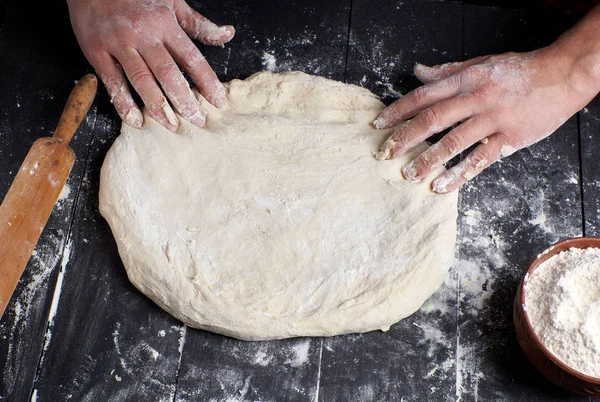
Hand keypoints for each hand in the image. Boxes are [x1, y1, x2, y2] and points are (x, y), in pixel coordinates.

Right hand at [67, 0, 234, 130]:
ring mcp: (119, 44)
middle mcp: (143, 35)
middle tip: (198, 120)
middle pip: (168, 74)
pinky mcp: (97, 52)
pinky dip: (123, 103)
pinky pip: (112, 81)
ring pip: (142, 80)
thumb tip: (227, 34)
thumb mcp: (172, 2)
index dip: (207, 82)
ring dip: (158, 107)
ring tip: (172, 125)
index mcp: (165, 24)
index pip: (191, 58)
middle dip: (185, 101)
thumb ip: (199, 24)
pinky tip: (135, 120)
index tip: (218, 101)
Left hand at [373, 7, 599, 193]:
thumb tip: (418, 72)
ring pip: (453, 142)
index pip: (423, 96)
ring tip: (408, 174)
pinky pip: (480, 159)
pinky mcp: (509, 138)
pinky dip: (459, 174)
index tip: (378, 125)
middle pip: (432, 120)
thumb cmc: (519, 69)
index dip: (397, 111)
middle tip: (384, 153)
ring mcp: (493, 119)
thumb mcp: (481, 63)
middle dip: (404, 138)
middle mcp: (476, 98)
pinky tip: (441, 186)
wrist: (562, 74)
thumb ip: (447, 72)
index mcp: (466, 80)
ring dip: (427, 160)